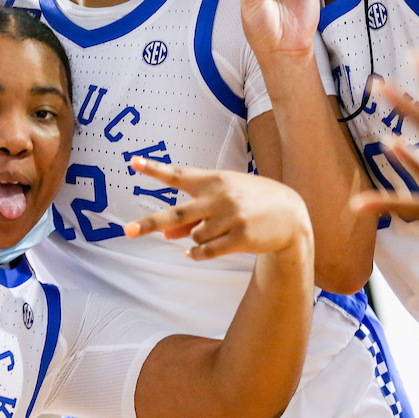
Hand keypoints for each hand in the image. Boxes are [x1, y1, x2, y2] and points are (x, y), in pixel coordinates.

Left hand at [124, 156, 310, 260]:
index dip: (155, 170)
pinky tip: (194, 253)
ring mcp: (230, 217)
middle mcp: (219, 197)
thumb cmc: (251, 202)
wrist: (291, 215)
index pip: (179, 174)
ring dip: (197, 239)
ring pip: (194, 236)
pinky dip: (197, 254)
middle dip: (150, 223)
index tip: (133, 163)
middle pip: (177, 213)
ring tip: (218, 231)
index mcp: (213, 180)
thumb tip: (165, 233)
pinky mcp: (240, 236)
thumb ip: (193, 215)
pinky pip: (206, 251)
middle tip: (127, 231)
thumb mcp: (223, 200)